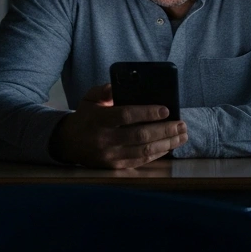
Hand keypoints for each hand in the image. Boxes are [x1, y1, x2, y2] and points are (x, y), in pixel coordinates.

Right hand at [49, 84, 187, 168]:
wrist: (68, 143)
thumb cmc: (86, 116)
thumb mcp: (89, 98)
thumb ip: (104, 90)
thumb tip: (118, 85)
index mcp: (98, 120)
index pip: (126, 116)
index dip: (148, 113)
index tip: (166, 110)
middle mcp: (104, 139)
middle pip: (140, 136)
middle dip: (165, 130)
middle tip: (182, 124)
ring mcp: (109, 156)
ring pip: (143, 151)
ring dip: (166, 144)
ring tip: (182, 136)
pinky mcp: (114, 166)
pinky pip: (140, 161)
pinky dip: (157, 154)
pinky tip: (169, 146)